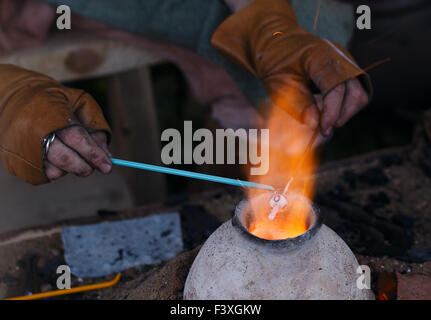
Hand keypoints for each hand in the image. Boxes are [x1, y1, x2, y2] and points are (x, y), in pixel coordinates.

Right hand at [0, 64, 110, 184]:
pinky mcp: (14, 162)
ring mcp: (21, 149)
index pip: (77, 139)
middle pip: (66, 159)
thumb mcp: (80, 102)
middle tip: (94, 168)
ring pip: (55, 171)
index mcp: (50, 113)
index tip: (107, 166)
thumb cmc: (54, 100)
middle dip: (85, 167)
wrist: (13, 97)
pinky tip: (55, 156)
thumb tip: (106, 154)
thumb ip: (95, 127)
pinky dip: (55, 170)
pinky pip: (42, 176)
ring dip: (69, 169)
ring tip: (69, 153)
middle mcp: (33, 132)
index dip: (94, 154)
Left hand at [212, 0, 371, 136]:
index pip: (337, 86)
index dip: (332, 112)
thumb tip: (314, 124)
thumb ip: (298, 104)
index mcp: (320, 55)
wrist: (277, 45)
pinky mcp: (347, 70)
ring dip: (344, 113)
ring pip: (360, 95)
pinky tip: (324, 110)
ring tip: (322, 119)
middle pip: (356, 92)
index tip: (324, 130)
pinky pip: (354, 93)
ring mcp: (346, 62)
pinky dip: (342, 107)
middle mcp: (339, 56)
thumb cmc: (275, 63)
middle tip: (323, 129)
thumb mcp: (278, 85)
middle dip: (341, 115)